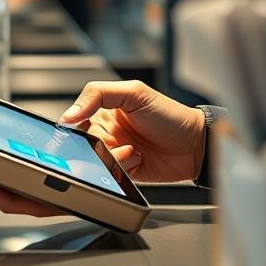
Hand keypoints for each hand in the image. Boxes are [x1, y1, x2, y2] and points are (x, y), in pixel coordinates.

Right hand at [60, 80, 205, 182]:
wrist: (196, 145)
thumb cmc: (170, 115)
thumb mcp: (133, 93)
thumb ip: (98, 95)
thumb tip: (70, 113)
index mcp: (106, 108)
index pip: (77, 116)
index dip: (75, 123)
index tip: (76, 128)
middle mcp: (109, 129)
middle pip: (85, 140)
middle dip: (97, 142)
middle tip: (112, 140)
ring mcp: (117, 150)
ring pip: (97, 158)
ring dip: (113, 156)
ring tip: (132, 149)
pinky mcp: (126, 170)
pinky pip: (111, 172)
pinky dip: (122, 167)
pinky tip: (138, 159)